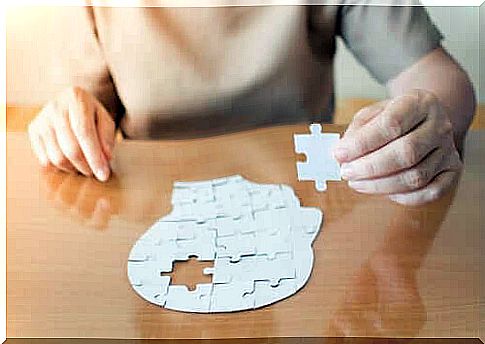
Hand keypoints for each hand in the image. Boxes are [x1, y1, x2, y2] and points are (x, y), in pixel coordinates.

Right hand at [28, 86, 114, 181]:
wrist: (70, 102)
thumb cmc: (91, 114)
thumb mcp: (105, 119)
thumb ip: (107, 137)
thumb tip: (105, 159)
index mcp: (76, 99)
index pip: (85, 133)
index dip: (95, 157)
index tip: (103, 174)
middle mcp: (56, 107)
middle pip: (70, 148)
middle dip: (85, 166)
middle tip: (94, 172)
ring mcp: (41, 119)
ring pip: (57, 157)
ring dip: (73, 168)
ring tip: (83, 165)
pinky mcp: (33, 130)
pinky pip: (45, 160)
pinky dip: (60, 167)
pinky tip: (70, 160)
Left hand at [333, 90, 462, 205]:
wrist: (425, 119)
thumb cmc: (394, 118)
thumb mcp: (372, 114)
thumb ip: (357, 132)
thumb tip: (342, 155)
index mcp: (419, 103)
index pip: (392, 124)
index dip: (362, 143)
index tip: (339, 154)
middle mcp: (439, 125)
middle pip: (406, 153)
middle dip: (370, 168)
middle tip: (346, 173)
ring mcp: (449, 149)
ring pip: (416, 177)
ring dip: (380, 185)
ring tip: (357, 183)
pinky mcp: (452, 170)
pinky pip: (430, 192)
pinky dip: (403, 197)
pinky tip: (383, 191)